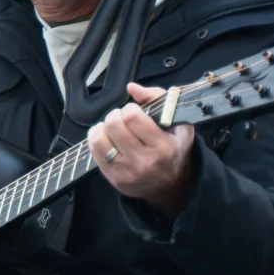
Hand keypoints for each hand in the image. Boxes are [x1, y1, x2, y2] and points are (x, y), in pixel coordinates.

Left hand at [92, 83, 196, 216]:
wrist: (173, 186)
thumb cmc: (175, 149)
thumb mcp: (179, 124)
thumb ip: (158, 100)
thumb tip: (132, 87)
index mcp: (162, 146)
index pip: (132, 117)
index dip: (130, 109)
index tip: (135, 112)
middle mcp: (144, 161)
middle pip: (113, 125)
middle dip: (115, 115)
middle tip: (122, 119)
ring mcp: (126, 171)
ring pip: (99, 139)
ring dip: (102, 127)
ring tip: (112, 128)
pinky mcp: (113, 178)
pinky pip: (94, 151)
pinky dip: (96, 139)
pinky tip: (106, 138)